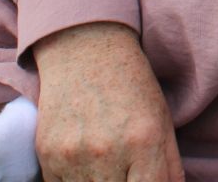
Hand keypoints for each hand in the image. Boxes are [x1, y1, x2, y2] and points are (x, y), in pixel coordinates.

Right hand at [33, 23, 182, 180]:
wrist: (84, 49)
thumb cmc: (130, 84)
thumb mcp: (162, 119)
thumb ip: (170, 166)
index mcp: (144, 142)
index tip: (144, 181)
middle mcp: (107, 152)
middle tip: (124, 173)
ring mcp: (73, 156)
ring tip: (106, 166)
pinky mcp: (47, 155)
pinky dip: (74, 181)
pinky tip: (84, 163)